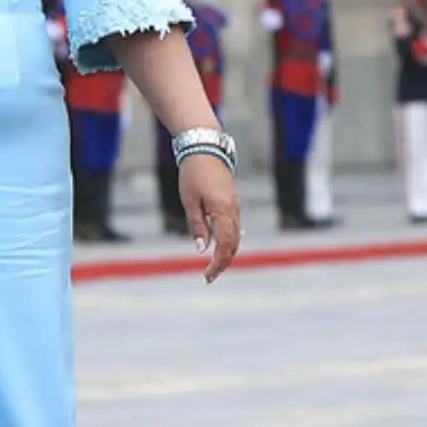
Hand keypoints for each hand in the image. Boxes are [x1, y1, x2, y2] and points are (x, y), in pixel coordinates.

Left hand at [178, 154, 240, 282]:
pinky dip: (228, 242)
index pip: (225, 246)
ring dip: (226, 254)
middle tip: (209, 276)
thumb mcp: (190, 201)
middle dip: (223, 263)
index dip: (217, 264)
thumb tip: (201, 249)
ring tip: (212, 267)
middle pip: (233, 246)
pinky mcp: (233, 204)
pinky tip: (218, 248)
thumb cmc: (193, 174)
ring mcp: (235, 208)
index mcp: (223, 212)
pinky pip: (234, 228)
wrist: (206, 150)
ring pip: (236, 238)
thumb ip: (197, 225)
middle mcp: (234, 212)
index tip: (207, 276)